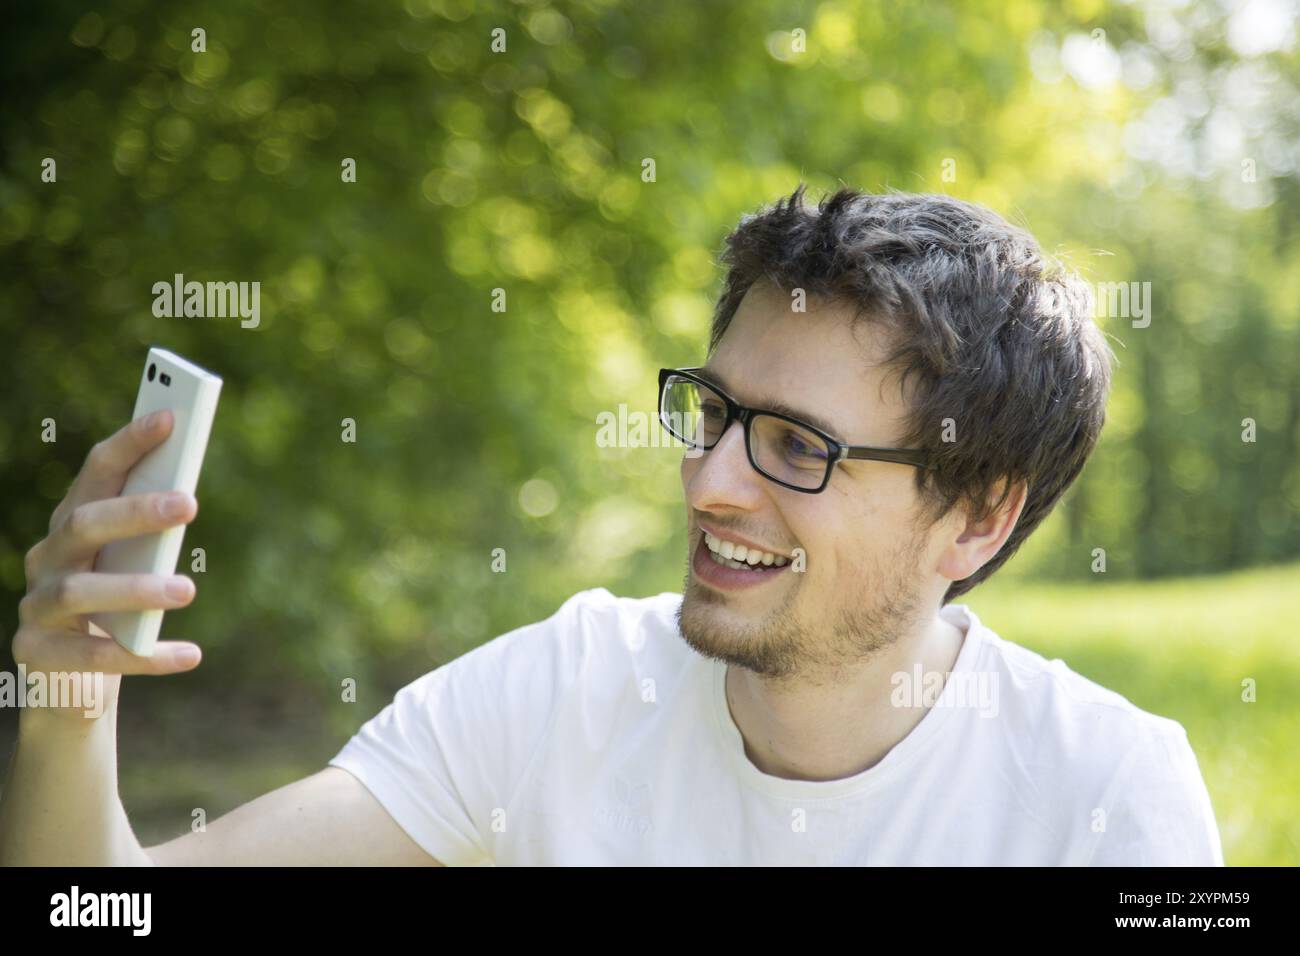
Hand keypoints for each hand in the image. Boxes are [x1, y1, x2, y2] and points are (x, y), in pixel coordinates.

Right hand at [13, 410, 203, 722]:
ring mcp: (36, 607)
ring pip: (80, 591)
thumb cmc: (116, 609)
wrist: (71, 682)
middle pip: (83, 524)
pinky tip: (190, 654)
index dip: (129, 443)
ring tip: (188, 590)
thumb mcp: (132, 566)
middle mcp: (46, 559)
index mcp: (72, 525)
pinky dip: (146, 656)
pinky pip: (93, 656)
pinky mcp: (37, 655)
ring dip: (136, 587)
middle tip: (190, 503)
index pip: (95, 473)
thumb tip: (185, 494)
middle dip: (135, 510)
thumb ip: (149, 537)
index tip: (170, 417)